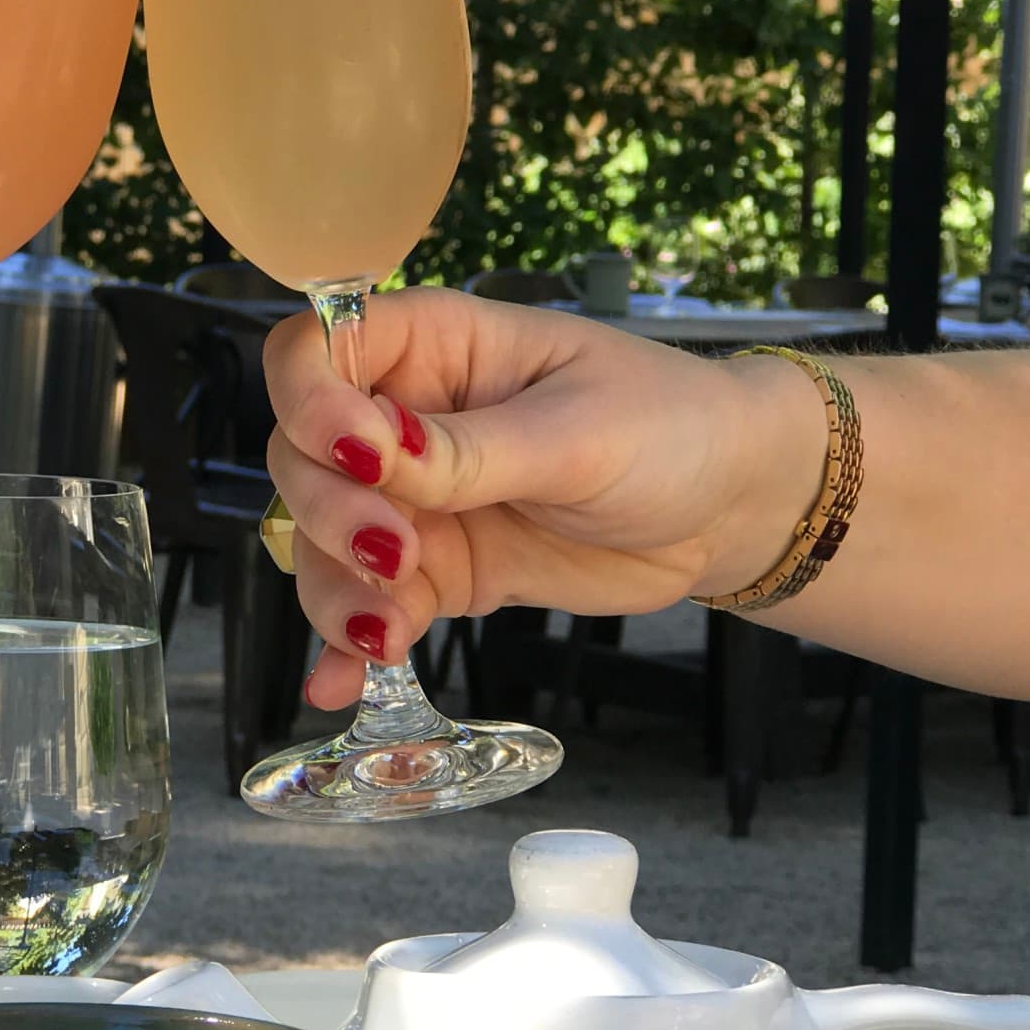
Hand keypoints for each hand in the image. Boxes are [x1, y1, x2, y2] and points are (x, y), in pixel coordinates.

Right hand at [264, 289, 823, 707]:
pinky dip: (347, 646)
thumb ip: (469, 451)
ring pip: (320, 539)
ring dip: (335, 588)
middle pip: (300, 454)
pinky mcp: (439, 570)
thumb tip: (372, 453)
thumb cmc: (672, 427)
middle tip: (397, 554)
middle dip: (330, 512)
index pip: (316, 351)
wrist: (729, 506)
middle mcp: (405, 417)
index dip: (312, 401)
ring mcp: (416, 499)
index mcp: (436, 346)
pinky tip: (342, 683)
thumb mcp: (578, 434)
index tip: (362, 457)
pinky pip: (367, 603)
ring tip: (387, 629)